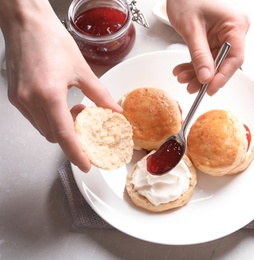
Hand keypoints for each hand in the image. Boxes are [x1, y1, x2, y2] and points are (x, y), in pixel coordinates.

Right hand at [1, 2, 121, 171]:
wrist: (26, 23)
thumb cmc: (52, 40)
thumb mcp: (82, 69)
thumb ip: (100, 94)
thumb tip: (115, 111)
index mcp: (48, 95)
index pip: (64, 135)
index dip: (76, 153)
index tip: (86, 165)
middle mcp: (30, 100)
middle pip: (54, 136)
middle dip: (72, 136)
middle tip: (87, 123)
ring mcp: (20, 100)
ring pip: (43, 129)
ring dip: (61, 127)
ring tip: (75, 109)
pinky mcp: (15, 96)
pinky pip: (34, 118)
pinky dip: (50, 118)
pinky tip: (60, 104)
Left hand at [166, 0, 249, 95]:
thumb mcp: (191, 29)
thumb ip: (199, 55)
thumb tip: (206, 77)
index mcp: (235, 25)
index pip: (235, 57)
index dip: (223, 76)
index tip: (210, 88)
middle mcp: (233, 31)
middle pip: (224, 63)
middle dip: (206, 77)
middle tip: (193, 88)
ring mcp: (223, 36)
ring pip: (213, 64)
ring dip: (197, 74)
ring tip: (183, 79)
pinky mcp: (214, 40)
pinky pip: (207, 58)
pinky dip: (195, 66)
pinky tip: (183, 71)